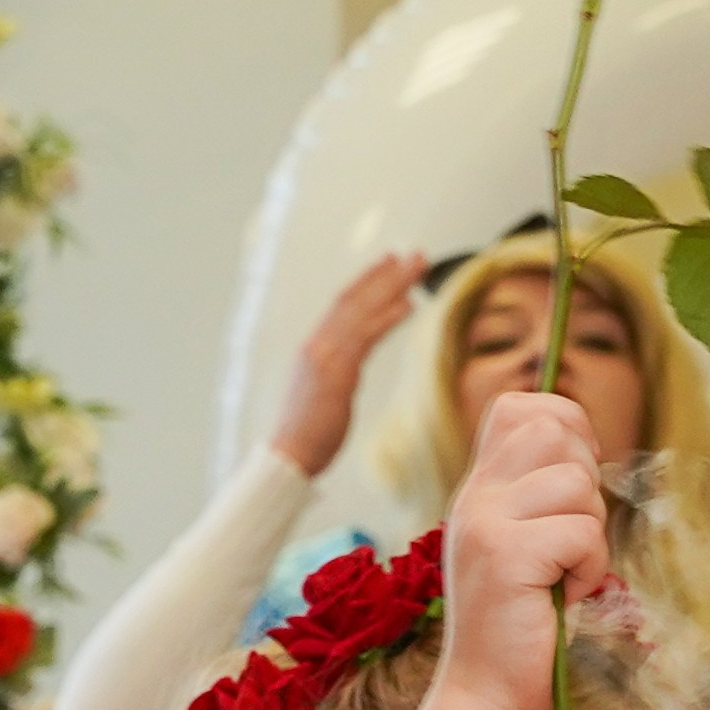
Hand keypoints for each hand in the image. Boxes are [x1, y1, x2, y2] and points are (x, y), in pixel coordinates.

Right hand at [269, 252, 427, 479]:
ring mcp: (325, 354)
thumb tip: (346, 370)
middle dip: (387, 273)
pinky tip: (410, 304)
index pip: (342, 304)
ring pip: (362, 308)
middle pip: (355, 297)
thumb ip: (334, 375)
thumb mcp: (321, 396)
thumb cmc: (306, 435)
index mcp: (313, 347)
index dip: (368, 281)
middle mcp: (317, 343)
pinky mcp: (336, 371)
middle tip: (415, 254)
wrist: (289, 456)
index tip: (391, 263)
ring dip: (394, 285)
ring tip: (420, 267)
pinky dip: (388, 317)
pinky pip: (366, 336)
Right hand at [436, 391, 608, 709]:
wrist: (485, 695)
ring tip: (567, 575)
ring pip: (576, 485)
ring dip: (593, 535)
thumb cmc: (519, 627)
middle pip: (553, 431)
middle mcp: (475, 497)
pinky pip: (583, 533)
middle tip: (572, 539)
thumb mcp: (523, 547)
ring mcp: (485, 522)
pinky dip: (591, 569)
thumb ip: (538, 499)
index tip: (580, 476)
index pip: (518, 408)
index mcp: (479, 490)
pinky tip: (567, 596)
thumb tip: (587, 450)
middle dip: (587, 482)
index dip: (566, 423)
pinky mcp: (506, 556)